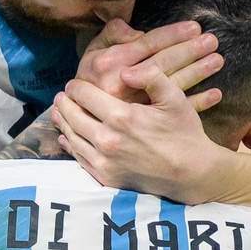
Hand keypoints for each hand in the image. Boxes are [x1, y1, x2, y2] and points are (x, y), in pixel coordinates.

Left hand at [53, 62, 239, 201]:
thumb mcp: (174, 98)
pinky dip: (70, 146)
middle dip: (65, 103)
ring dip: (64, 123)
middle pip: (73, 116)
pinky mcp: (106, 177)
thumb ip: (151, 77)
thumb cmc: (184, 133)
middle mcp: (107, 140)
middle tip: (61, 96)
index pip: (84, 95)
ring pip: (73, 138)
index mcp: (121, 117)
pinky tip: (67, 137)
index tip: (74, 83)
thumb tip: (124, 71)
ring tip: (59, 112)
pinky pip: (80, 159)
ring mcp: (105, 161)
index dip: (76, 86)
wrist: (191, 174)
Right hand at [76, 18, 223, 108]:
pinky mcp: (144, 123)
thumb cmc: (90, 81)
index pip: (147, 44)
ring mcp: (136, 106)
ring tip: (217, 61)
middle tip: (212, 41)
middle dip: (189, 51)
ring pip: (171, 86)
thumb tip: (135, 30)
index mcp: (111, 64)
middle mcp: (124, 85)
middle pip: (163, 63)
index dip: (171, 35)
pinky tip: (215, 94)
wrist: (81, 120)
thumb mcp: (92, 54)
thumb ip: (111, 36)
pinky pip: (173, 112)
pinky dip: (197, 103)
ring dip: (197, 73)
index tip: (193, 27)